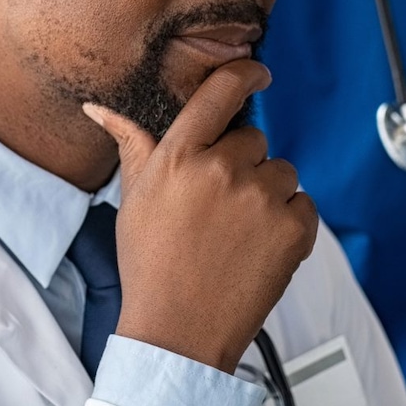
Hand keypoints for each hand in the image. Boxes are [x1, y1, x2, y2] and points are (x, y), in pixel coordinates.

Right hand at [83, 60, 319, 372]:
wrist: (179, 333)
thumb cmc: (151, 266)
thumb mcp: (133, 199)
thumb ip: (131, 145)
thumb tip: (101, 108)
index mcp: (180, 156)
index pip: (222, 91)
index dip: (246, 73)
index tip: (257, 72)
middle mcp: (222, 169)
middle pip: (254, 139)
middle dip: (242, 165)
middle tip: (219, 208)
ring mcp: (262, 198)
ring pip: (282, 171)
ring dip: (268, 194)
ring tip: (237, 233)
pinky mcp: (295, 228)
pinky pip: (304, 204)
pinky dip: (289, 223)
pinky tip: (258, 248)